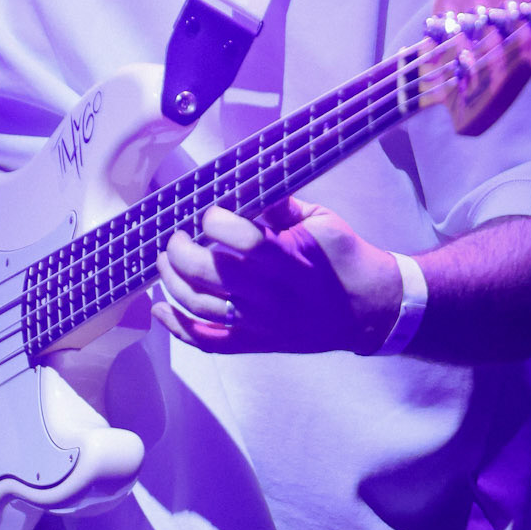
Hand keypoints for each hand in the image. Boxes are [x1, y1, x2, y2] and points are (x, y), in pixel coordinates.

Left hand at [151, 197, 403, 355]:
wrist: (369, 309)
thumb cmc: (345, 258)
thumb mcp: (321, 219)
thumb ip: (281, 204)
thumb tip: (246, 188)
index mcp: (285, 257)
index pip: (239, 238)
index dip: (214, 221)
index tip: (209, 212)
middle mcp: (267, 292)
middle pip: (206, 273)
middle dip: (179, 250)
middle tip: (175, 237)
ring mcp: (258, 321)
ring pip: (199, 305)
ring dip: (172, 282)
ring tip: (164, 262)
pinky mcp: (256, 341)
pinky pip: (209, 341)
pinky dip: (179, 328)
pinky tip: (162, 309)